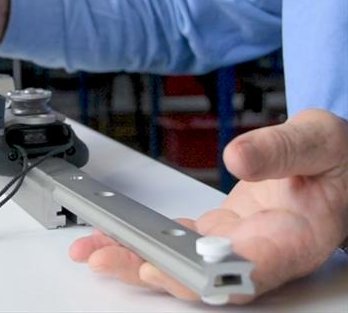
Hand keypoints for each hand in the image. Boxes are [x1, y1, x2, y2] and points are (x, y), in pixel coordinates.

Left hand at [69, 109, 347, 302]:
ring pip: (183, 261)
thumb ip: (282, 149)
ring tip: (91, 250)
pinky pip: (178, 239)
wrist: (340, 161)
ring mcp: (240, 242)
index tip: (165, 267)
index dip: (204, 274)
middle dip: (150, 269)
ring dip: (136, 257)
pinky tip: (112, 234)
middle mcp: (265, 250)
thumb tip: (238, 158)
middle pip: (204, 274)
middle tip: (104, 259)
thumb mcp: (321, 138)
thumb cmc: (338, 156)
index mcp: (297, 236)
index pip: (250, 267)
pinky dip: (145, 237)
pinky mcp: (223, 229)